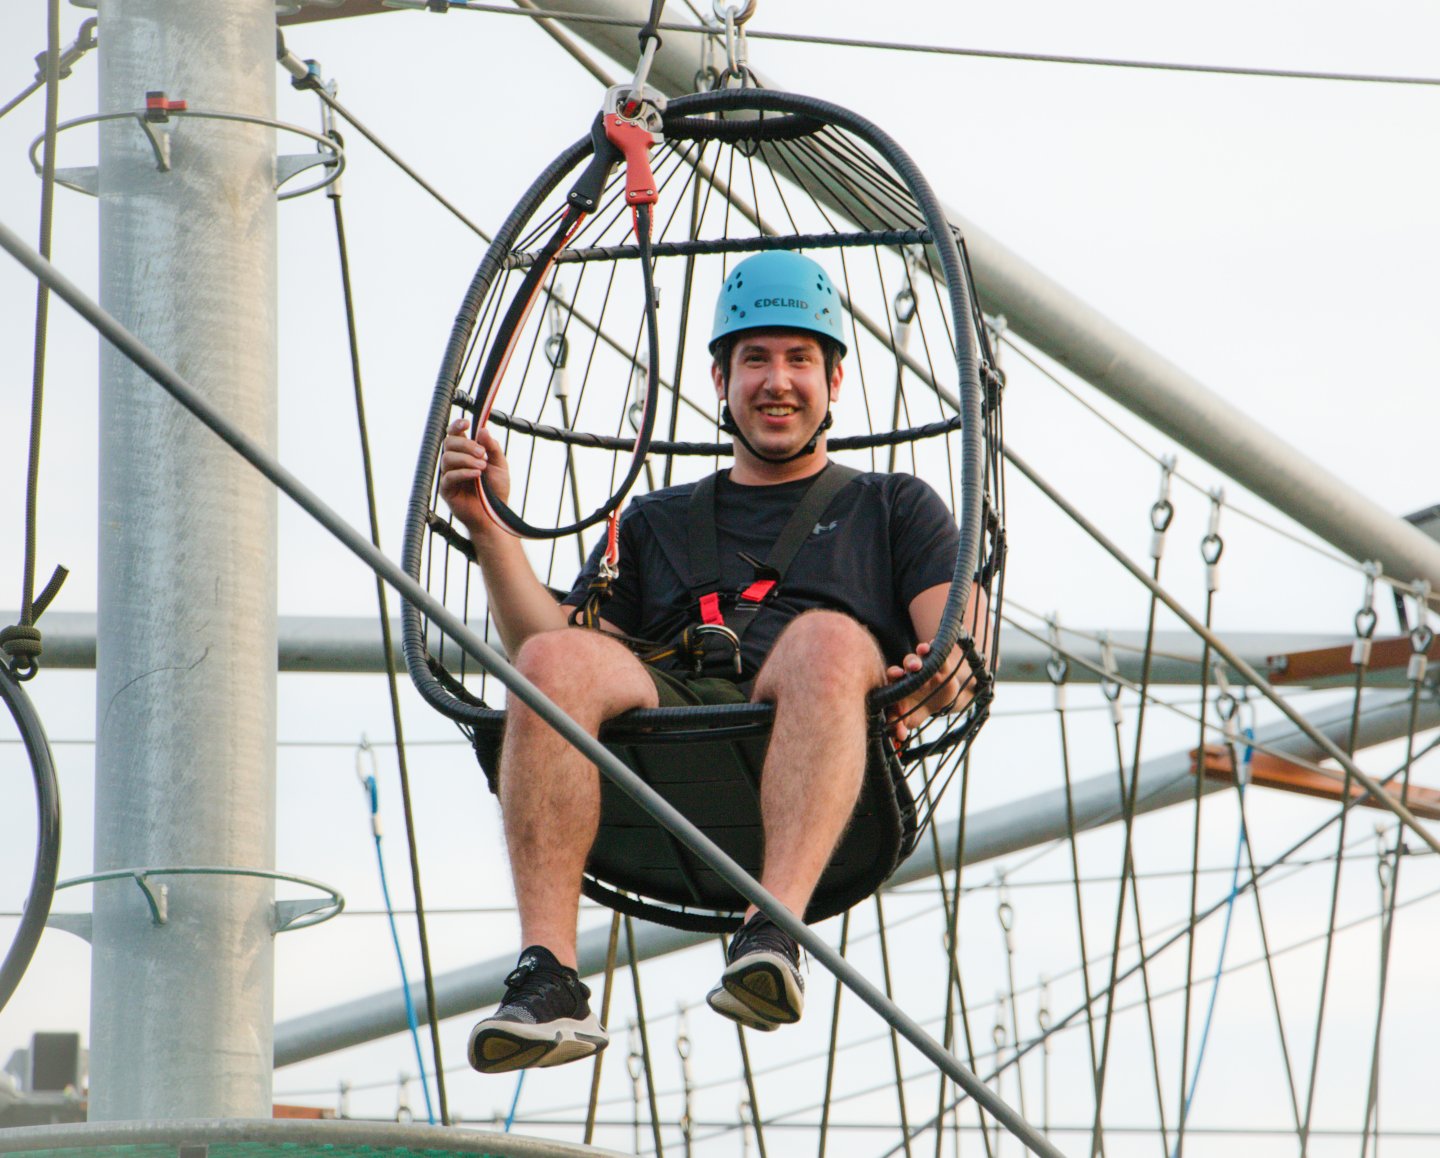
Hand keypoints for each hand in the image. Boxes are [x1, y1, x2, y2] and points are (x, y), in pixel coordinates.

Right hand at [437, 417, 511, 538]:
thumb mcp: (500, 465)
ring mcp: (448, 476)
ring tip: (482, 466)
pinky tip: (477, 474)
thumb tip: (483, 430)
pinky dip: (463, 472)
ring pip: (447, 458)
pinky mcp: (446, 490)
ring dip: (466, 459)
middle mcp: (454, 463)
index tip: (466, 423)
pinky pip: (449, 476)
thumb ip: (492, 448)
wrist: (495, 513)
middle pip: (449, 443)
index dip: (456, 426)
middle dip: (466, 445)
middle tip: (482, 453)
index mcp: (465, 454)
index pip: (454, 434)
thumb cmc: (496, 490)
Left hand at [884, 640, 969, 742]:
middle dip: (907, 665)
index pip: (893, 679)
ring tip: (922, 654)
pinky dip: (933, 647)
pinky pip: (936, 654)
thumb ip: (900, 725)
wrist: (939, 706)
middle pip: (905, 665)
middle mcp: (909, 674)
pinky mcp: (941, 666)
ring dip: (918, 656)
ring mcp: (924, 668)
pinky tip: (932, 644)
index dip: (894, 677)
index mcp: (898, 685)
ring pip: (918, 658)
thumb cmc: (916, 711)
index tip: (898, 677)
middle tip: (911, 669)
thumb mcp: (909, 720)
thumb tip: (900, 735)